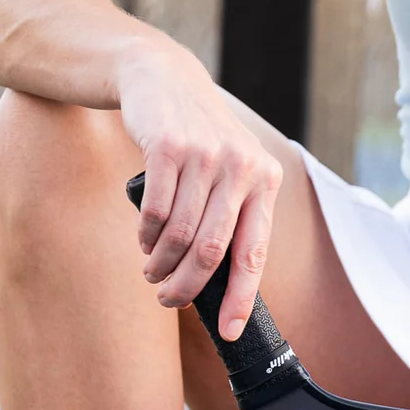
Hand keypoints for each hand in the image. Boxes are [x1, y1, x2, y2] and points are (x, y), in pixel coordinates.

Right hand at [118, 45, 282, 337]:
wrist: (160, 77)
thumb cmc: (197, 142)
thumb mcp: (230, 172)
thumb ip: (234, 218)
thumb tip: (224, 287)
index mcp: (264, 181)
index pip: (253, 254)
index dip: (240, 298)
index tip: (229, 332)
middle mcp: (241, 167)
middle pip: (212, 252)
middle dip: (187, 287)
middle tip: (169, 300)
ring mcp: (206, 155)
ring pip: (181, 235)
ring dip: (162, 265)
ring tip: (153, 272)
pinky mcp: (168, 146)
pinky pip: (155, 211)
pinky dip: (147, 236)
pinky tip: (145, 242)